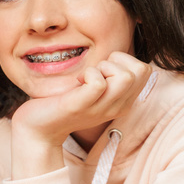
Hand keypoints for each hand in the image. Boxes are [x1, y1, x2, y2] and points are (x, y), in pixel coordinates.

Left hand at [11, 52, 150, 177]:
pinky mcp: (80, 107)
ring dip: (103, 67)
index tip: (101, 70)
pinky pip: (98, 83)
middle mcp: (117, 107)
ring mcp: (100, 108)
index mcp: (123, 102)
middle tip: (94, 72)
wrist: (38, 129)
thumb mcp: (93, 89)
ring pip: (125, 76)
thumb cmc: (64, 101)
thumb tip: (117, 54)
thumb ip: (109, 76)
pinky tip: (76, 83)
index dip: (123, 61)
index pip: (145, 70)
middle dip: (117, 61)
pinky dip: (88, 74)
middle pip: (141, 70)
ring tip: (85, 77)